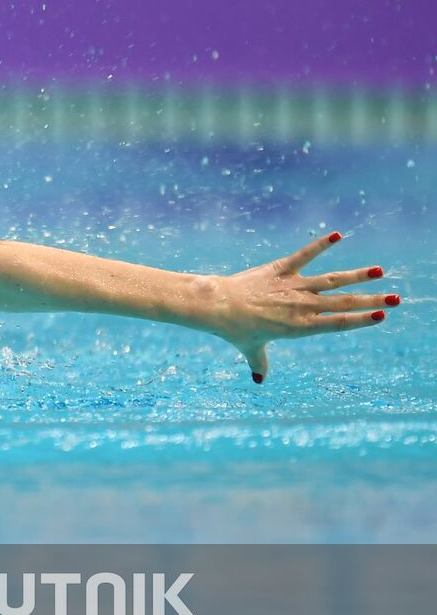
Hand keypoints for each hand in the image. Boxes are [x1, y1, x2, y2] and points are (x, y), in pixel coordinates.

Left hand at [199, 232, 397, 382]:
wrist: (217, 305)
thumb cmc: (234, 330)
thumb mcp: (251, 349)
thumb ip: (260, 362)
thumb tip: (259, 380)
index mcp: (299, 327)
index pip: (338, 323)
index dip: (361, 320)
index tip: (382, 316)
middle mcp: (302, 306)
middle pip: (343, 302)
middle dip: (371, 300)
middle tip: (396, 298)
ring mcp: (293, 286)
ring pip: (331, 280)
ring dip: (357, 275)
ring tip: (379, 271)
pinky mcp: (280, 269)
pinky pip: (304, 255)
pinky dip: (320, 244)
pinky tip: (338, 235)